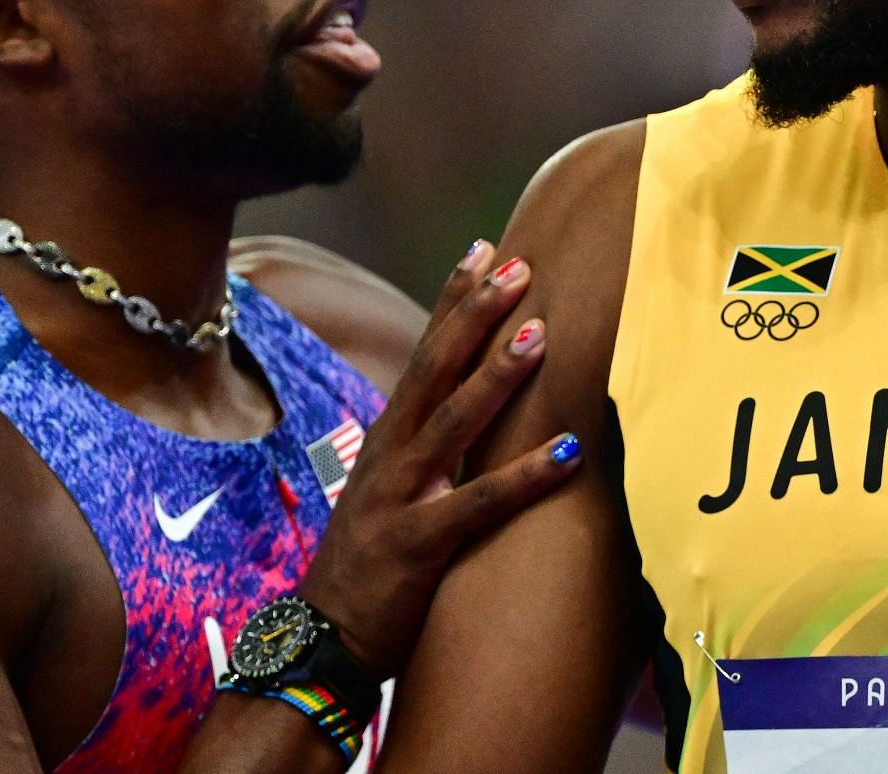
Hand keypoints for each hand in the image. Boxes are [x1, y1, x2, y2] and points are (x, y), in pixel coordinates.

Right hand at [298, 242, 578, 677]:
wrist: (319, 639)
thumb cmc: (367, 564)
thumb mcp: (392, 490)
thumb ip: (425, 448)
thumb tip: (469, 408)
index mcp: (389, 436)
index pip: (425, 352)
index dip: (453, 299)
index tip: (484, 248)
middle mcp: (392, 453)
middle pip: (436, 368)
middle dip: (476, 313)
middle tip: (518, 264)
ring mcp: (402, 495)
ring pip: (455, 422)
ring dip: (499, 375)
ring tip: (541, 333)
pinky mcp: (418, 543)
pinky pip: (479, 503)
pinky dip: (525, 475)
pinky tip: (568, 453)